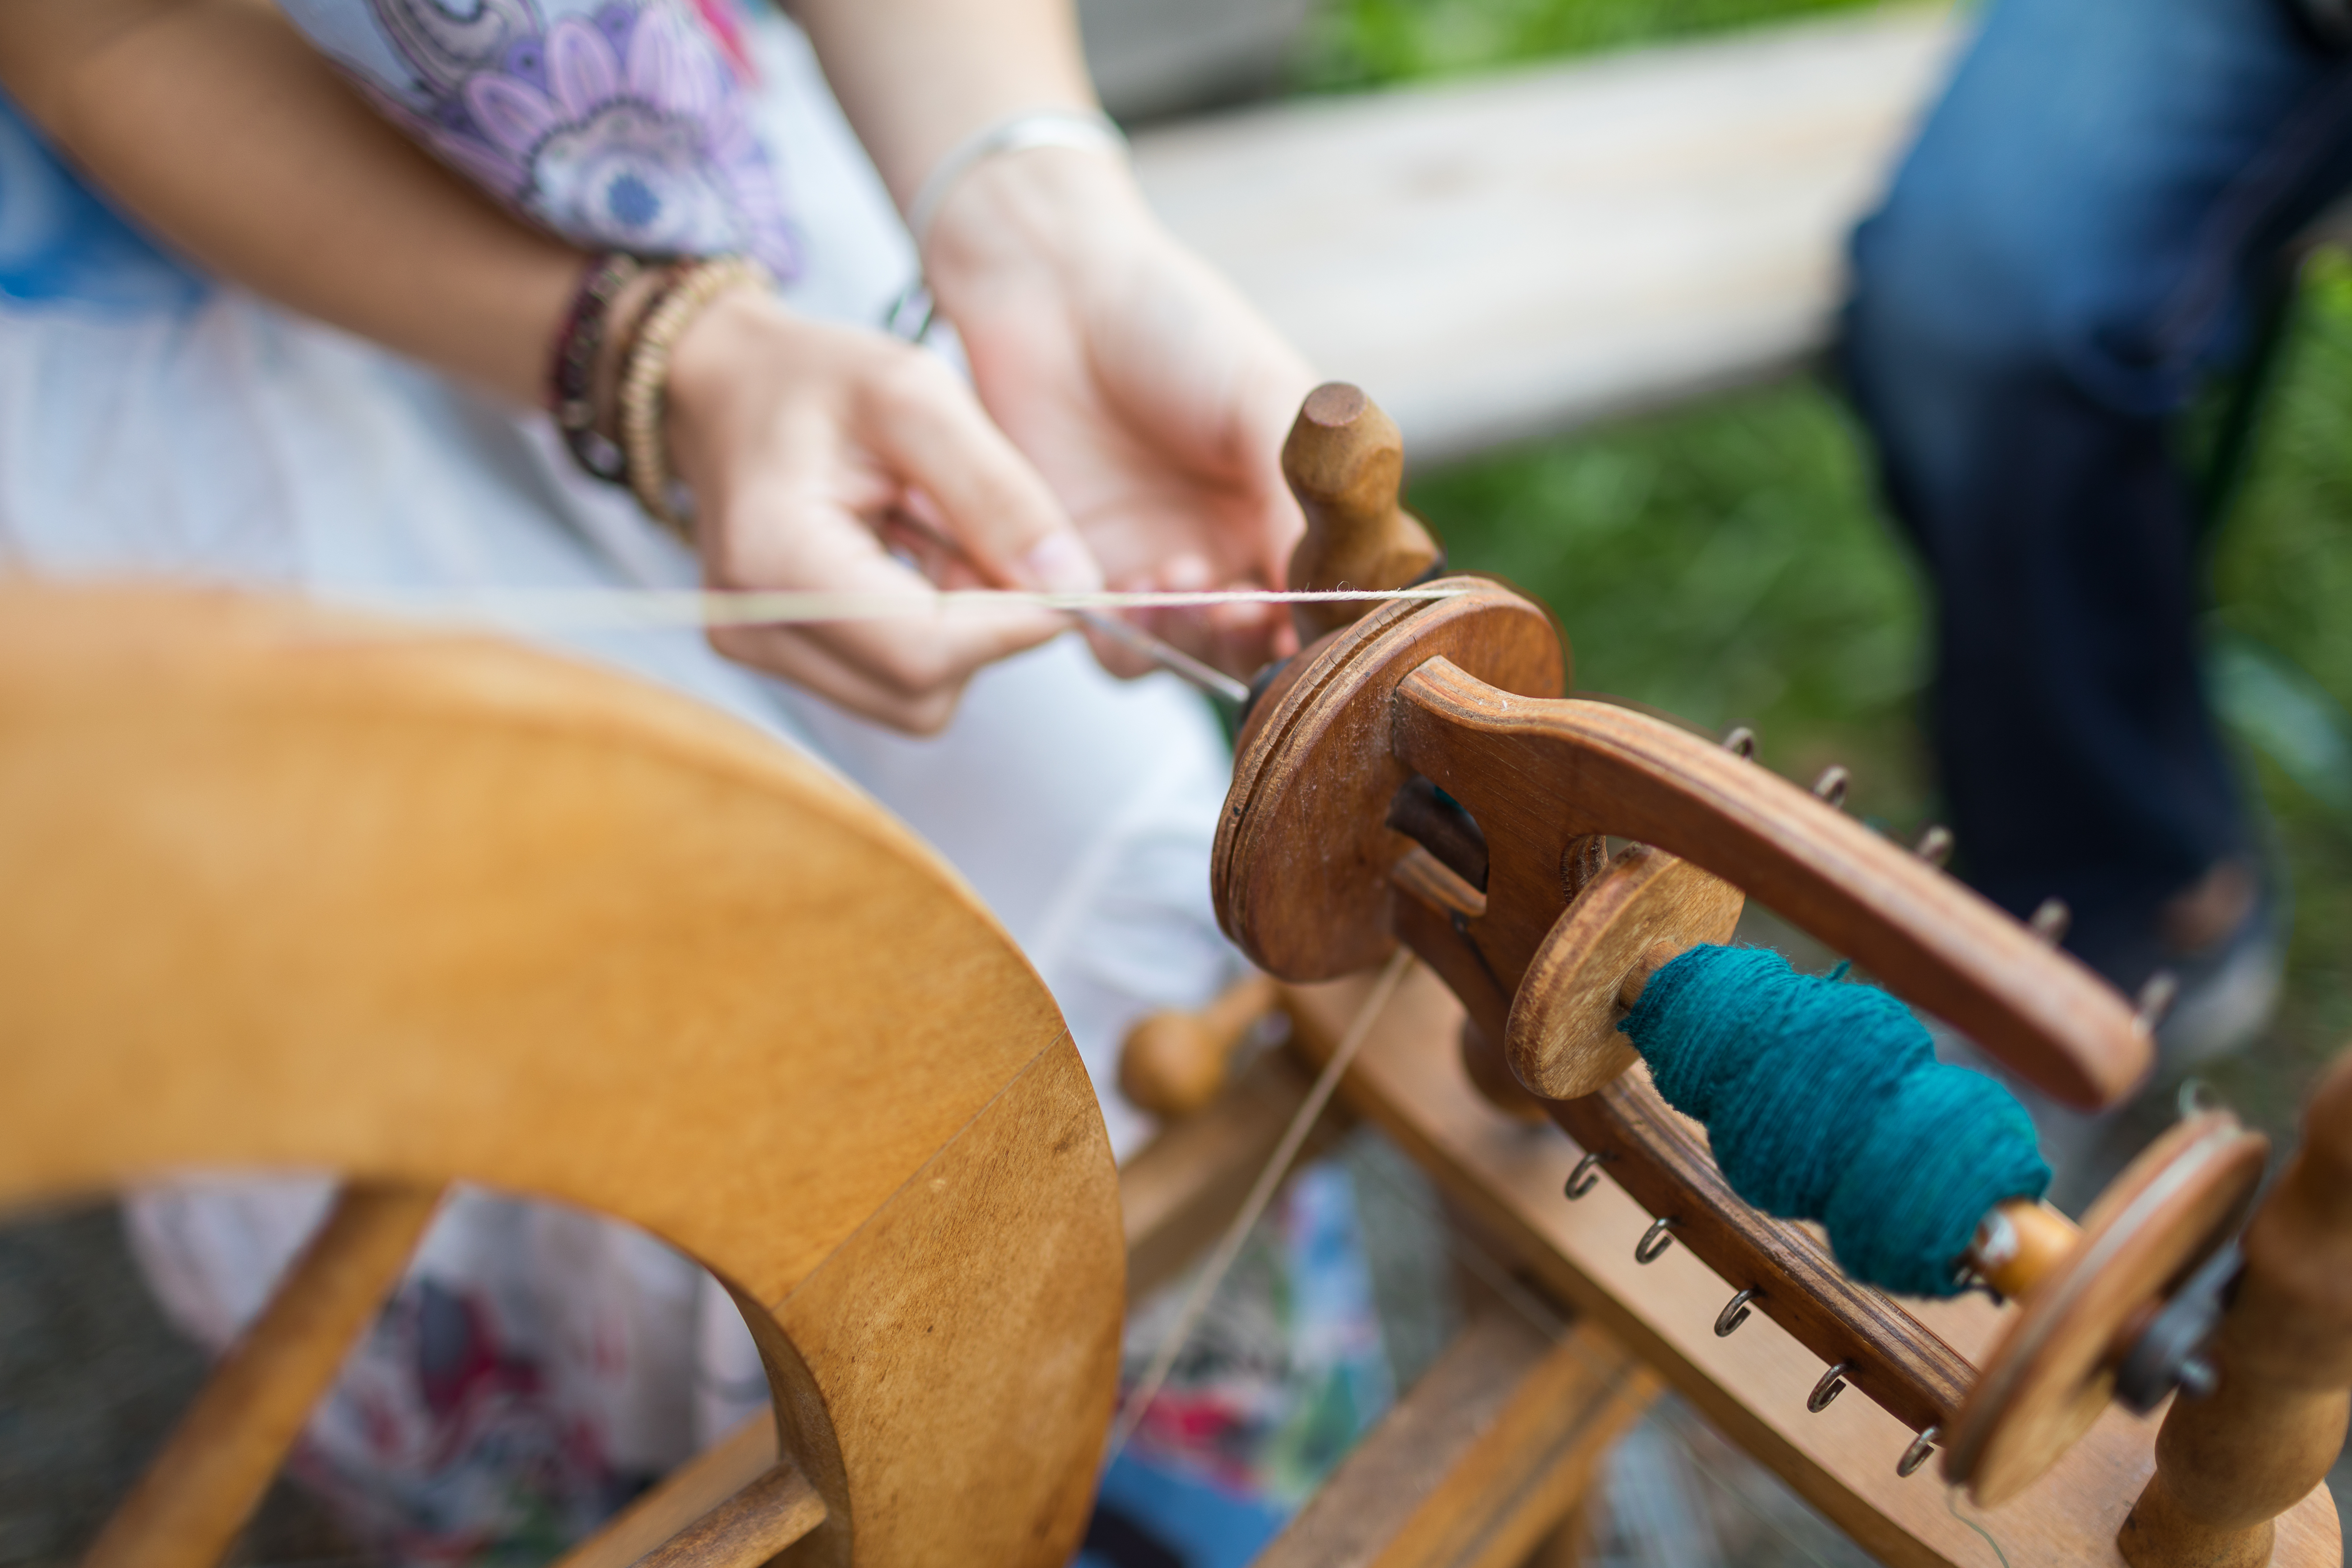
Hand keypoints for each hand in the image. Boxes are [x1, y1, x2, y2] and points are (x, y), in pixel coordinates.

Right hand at [663, 288, 1102, 732]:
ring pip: (913, 700)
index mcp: (775, 557)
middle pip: (921, 691)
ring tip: (938, 543)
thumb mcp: (916, 395)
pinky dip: (927, 635)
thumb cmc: (810, 378)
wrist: (727, 386)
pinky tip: (909, 566)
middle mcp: (751, 625)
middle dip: (984, 629)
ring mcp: (758, 650)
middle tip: (986, 540)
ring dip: (959, 635)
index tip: (1068, 580)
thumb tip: (1072, 585)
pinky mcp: (779, 659)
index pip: (922, 652)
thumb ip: (998, 492)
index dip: (1013, 626)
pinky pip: (889, 685)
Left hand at [923, 147, 1316, 677]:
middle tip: (1239, 607)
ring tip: (1172, 579)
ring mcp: (1155, 568)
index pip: (1326, 597)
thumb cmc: (1172, 326)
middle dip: (1253, 641)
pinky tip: (1120, 585)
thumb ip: (1297, 490)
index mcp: (1288, 507)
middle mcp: (1228, 550)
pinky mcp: (1083, 574)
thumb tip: (1327, 589)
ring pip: (1187, 655)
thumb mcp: (1263, 394)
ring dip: (1187, 639)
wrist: (1053, 291)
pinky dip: (1123, 638)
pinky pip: (1112, 646)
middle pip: (1259, 646)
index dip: (1324, 624)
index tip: (1311, 620)